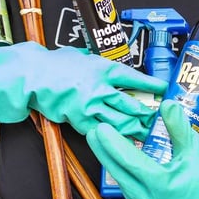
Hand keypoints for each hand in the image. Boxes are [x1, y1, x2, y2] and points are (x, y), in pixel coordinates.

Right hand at [0, 41, 166, 137]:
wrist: (33, 76)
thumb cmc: (55, 64)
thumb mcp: (82, 57)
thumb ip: (98, 64)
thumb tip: (109, 69)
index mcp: (104, 69)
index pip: (136, 79)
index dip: (153, 87)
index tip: (164, 90)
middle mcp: (101, 88)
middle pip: (133, 105)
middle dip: (148, 114)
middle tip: (158, 119)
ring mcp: (91, 107)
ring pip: (121, 123)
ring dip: (135, 129)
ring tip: (145, 133)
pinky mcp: (80, 120)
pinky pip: (102, 132)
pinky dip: (113, 137)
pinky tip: (121, 141)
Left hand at [86, 100, 198, 198]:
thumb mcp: (196, 152)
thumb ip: (179, 128)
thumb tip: (168, 104)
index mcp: (160, 184)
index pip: (128, 160)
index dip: (112, 143)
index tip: (101, 127)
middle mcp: (149, 198)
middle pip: (117, 171)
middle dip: (103, 150)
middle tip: (93, 130)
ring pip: (121, 181)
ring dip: (110, 161)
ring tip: (102, 143)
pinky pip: (128, 189)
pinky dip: (122, 173)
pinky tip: (119, 161)